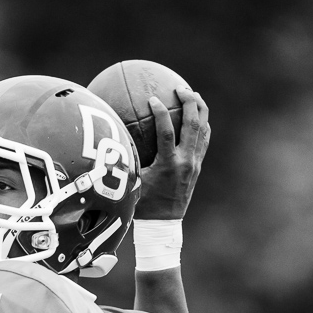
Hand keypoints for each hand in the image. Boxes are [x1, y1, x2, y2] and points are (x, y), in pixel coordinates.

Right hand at [136, 87, 209, 221]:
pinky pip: (204, 139)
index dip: (160, 112)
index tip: (151, 98)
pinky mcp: (198, 166)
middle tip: (180, 88)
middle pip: (193, 124)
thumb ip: (124, 162)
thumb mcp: (131, 182)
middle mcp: (185, 161)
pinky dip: (201, 125)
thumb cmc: (142, 204)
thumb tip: (108, 140)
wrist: (164, 224)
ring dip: (200, 109)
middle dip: (189, 102)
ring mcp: (194, 163)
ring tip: (192, 94)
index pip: (166, 131)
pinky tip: (195, 115)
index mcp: (168, 165)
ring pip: (204, 129)